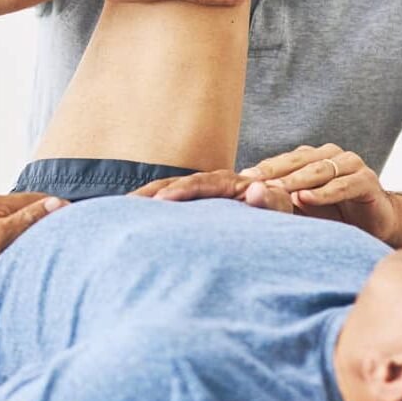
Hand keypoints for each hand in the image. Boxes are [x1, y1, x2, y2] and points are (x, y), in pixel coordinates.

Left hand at [0, 193, 67, 290]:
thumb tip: (55, 201)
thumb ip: (29, 218)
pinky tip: (3, 242)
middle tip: (55, 223)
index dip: (52, 205)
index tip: (69, 213)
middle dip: (36, 212)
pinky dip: (2, 230)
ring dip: (18, 221)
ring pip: (1, 216)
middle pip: (16, 205)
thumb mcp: (2, 236)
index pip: (31, 198)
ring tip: (33, 233)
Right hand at [129, 169, 293, 212]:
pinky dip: (148, 209)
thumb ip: (271, 201)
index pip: (202, 183)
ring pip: (166, 191)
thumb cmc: (279, 216)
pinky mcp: (192, 205)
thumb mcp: (281, 210)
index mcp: (230, 182)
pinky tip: (129, 219)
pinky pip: (166, 204)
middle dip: (152, 192)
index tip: (163, 200)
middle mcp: (210, 182)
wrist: (277, 219)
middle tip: (129, 203)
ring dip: (145, 199)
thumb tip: (256, 189)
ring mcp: (199, 193)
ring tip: (120, 210)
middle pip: (176, 183)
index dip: (182, 190)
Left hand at [240, 144, 397, 241]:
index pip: (281, 161)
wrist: (375, 223)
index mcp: (310, 156)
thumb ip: (278, 199)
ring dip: (295, 181)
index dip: (261, 170)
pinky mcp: (367, 179)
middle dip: (272, 173)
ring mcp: (350, 164)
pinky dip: (323, 193)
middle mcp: (329, 154)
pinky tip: (305, 198)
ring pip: (318, 170)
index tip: (239, 182)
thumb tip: (246, 197)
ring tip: (275, 190)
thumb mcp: (300, 206)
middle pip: (296, 161)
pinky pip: (343, 185)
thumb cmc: (332, 213)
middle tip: (251, 184)